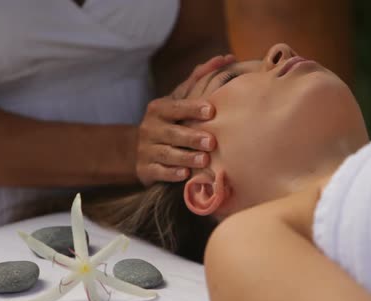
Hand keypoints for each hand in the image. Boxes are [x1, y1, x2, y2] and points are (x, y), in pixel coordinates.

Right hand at [137, 54, 235, 185]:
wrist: (146, 151)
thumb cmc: (173, 122)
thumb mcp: (181, 100)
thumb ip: (200, 80)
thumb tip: (225, 57)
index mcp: (159, 109)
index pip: (175, 107)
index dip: (192, 108)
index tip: (211, 110)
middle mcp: (149, 128)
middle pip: (172, 132)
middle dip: (192, 137)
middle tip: (212, 142)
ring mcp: (145, 150)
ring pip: (166, 154)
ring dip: (186, 156)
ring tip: (204, 160)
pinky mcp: (145, 170)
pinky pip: (158, 172)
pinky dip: (172, 173)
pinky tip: (185, 174)